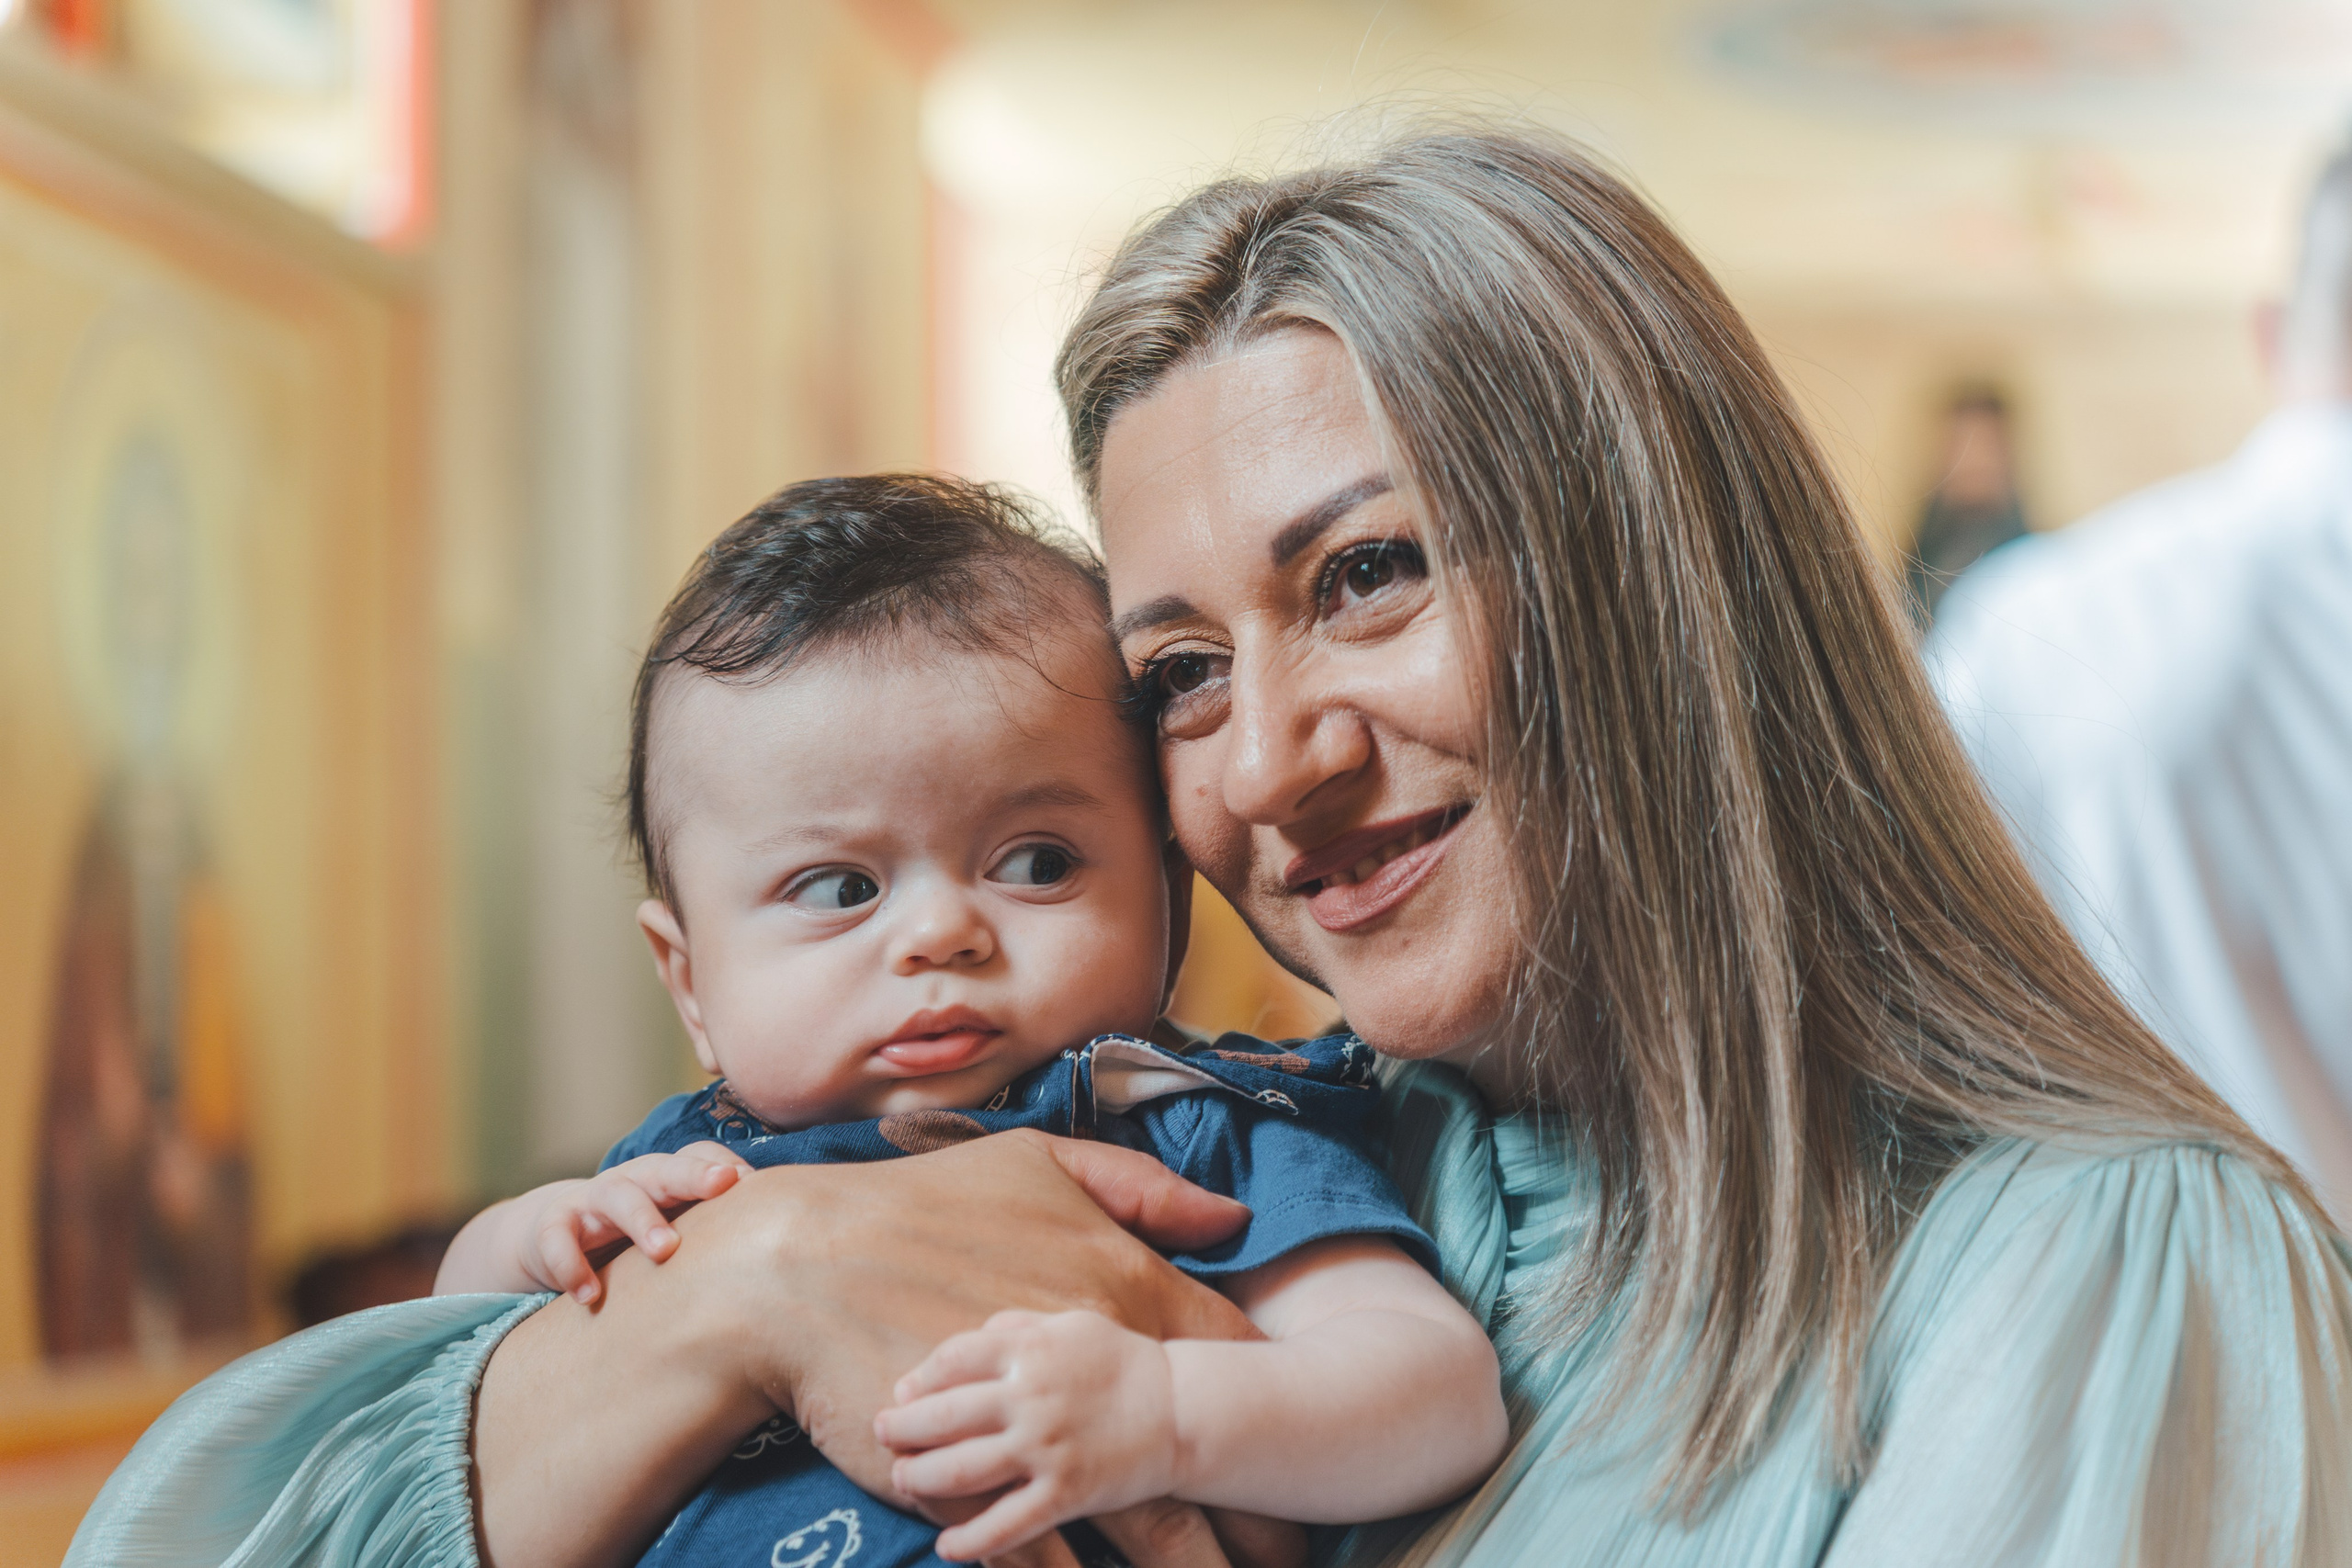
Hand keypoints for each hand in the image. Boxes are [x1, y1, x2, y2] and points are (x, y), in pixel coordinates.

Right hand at [440, 1142, 749, 1303]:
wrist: (548, 1237)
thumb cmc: (629, 1239)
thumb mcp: (671, 1229)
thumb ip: (714, 1237)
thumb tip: (781, 1263)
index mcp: (668, 1179)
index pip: (701, 1157)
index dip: (728, 1165)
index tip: (759, 1185)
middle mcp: (634, 1181)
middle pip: (666, 1169)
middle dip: (696, 1175)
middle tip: (724, 1186)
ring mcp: (591, 1201)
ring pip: (617, 1196)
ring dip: (642, 1219)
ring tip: (665, 1250)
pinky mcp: (550, 1227)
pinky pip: (556, 1239)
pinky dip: (570, 1264)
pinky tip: (588, 1295)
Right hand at [473, 1129, 1258, 1567]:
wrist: (796, 1267)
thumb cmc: (917, 1207)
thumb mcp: (1038, 1165)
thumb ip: (1143, 1187)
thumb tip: (1232, 1212)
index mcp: (1118, 1284)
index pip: (1228, 1355)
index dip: (1273, 1404)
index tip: (1307, 1445)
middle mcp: (1095, 1365)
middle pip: (1205, 1460)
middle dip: (1259, 1515)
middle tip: (1298, 1552)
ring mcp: (1038, 1434)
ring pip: (1145, 1524)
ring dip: (1196, 1563)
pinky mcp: (980, 1485)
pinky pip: (1055, 1555)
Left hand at [879, 1309, 1179, 1559]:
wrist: (1180, 1408)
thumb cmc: (1118, 1362)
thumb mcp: (1068, 1325)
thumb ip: (1013, 1328)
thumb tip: (958, 1350)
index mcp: (1030, 1350)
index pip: (951, 1361)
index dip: (918, 1379)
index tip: (901, 1393)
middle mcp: (1031, 1398)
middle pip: (943, 1417)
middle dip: (901, 1430)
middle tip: (881, 1436)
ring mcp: (1047, 1448)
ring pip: (962, 1472)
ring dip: (921, 1480)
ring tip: (903, 1481)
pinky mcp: (1066, 1492)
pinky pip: (1006, 1524)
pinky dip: (970, 1540)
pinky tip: (946, 1546)